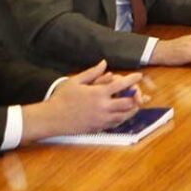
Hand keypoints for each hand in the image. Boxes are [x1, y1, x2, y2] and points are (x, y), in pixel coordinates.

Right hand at [20, 61, 143, 141]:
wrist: (51, 118)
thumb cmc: (61, 98)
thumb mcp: (75, 81)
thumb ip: (92, 72)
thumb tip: (104, 63)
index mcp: (98, 93)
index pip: (121, 85)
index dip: (132, 79)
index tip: (139, 75)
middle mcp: (103, 106)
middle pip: (128, 102)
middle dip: (136, 96)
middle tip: (138, 92)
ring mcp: (102, 119)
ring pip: (125, 115)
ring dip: (132, 109)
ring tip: (135, 104)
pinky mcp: (98, 128)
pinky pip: (116, 124)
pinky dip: (122, 118)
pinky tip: (123, 114)